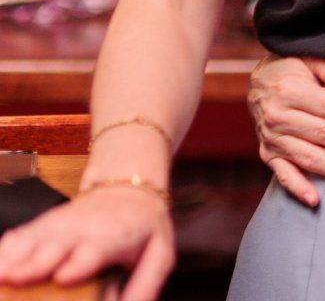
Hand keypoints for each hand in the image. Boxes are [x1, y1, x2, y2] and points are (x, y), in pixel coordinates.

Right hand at [0, 186, 174, 300]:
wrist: (127, 189)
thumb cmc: (144, 228)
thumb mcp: (159, 255)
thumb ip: (145, 285)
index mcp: (114, 237)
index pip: (95, 250)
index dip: (80, 263)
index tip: (63, 277)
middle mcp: (81, 230)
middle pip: (54, 247)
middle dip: (33, 264)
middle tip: (14, 279)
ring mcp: (57, 227)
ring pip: (30, 242)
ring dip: (10, 259)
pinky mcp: (41, 227)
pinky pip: (17, 238)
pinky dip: (5, 251)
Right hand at [249, 55, 324, 205]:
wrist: (258, 80)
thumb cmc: (294, 65)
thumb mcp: (313, 57)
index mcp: (290, 90)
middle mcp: (277, 117)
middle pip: (323, 134)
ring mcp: (271, 138)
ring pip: (307, 157)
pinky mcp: (267, 154)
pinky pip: (282, 174)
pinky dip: (298, 188)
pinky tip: (316, 200)